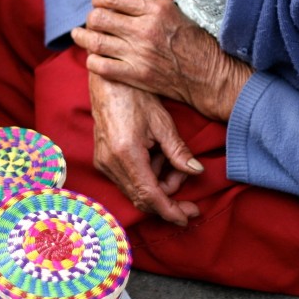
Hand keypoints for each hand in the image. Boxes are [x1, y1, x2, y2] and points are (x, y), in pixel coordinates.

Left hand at [72, 0, 252, 121]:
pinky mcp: (136, 75)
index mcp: (155, 9)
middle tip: (93, 21)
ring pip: (96, 41)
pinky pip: (101, 66)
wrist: (209, 75)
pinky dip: (92, 60)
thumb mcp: (176, 11)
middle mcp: (144, 29)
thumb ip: (148, 5)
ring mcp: (138, 54)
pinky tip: (93, 58)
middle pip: (99, 18)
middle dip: (91, 18)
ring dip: (83, 38)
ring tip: (80, 36)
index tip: (99, 2)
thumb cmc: (195, 41)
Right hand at [89, 71, 201, 225]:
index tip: (188, 216)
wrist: (107, 81)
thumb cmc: (135, 95)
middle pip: (142, 198)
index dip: (170, 210)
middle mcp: (110, 162)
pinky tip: (155, 157)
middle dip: (168, 196)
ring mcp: (103, 162)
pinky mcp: (102, 160)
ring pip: (135, 191)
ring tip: (169, 157)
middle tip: (186, 176)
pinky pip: (127, 180)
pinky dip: (146, 175)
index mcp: (126, 153)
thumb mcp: (162, 122)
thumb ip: (178, 152)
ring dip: (158, 183)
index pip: (150, 195)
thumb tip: (196, 172)